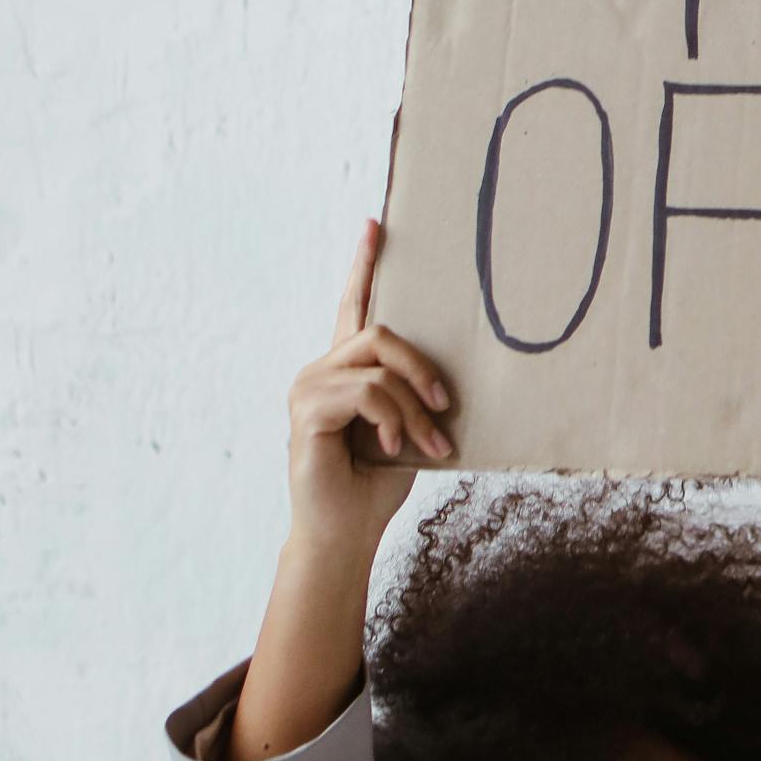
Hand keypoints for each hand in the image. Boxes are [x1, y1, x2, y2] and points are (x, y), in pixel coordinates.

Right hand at [285, 218, 454, 564]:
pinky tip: (393, 450)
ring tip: (430, 445)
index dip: (363, 265)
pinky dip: (393, 421)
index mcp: (344, 371)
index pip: (353, 306)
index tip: (376, 224)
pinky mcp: (307, 412)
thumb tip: (453, 378)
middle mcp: (320, 371)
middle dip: (423, 368)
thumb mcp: (408, 430)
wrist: (344, 536)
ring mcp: (308, 389)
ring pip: (379, 366)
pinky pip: (368, 394)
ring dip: (415, 407)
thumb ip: (415, 395)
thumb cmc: (375, 485)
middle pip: (381, 332)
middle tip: (447, 406)